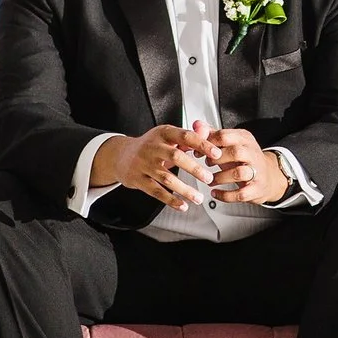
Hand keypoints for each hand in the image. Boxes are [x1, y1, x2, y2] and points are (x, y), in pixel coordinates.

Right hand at [96, 126, 212, 210]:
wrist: (120, 156)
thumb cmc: (150, 146)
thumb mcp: (167, 136)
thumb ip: (189, 136)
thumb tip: (208, 133)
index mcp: (163, 133)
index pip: (185, 136)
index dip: (202, 144)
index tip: (216, 154)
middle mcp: (152, 147)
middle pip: (176, 156)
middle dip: (194, 169)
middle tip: (209, 178)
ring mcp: (144, 164)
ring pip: (166, 178)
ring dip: (185, 189)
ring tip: (199, 198)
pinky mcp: (138, 179)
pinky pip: (156, 191)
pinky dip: (170, 200)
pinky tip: (182, 205)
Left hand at [200, 125, 290, 203]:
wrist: (268, 176)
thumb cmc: (243, 159)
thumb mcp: (230, 143)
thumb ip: (212, 134)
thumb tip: (196, 125)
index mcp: (244, 138)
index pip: (224, 135)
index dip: (207, 144)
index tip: (198, 151)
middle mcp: (252, 153)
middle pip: (235, 152)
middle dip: (216, 159)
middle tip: (207, 164)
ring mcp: (257, 171)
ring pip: (238, 173)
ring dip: (220, 177)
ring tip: (211, 180)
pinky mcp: (257, 189)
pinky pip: (240, 194)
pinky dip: (225, 195)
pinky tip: (215, 193)